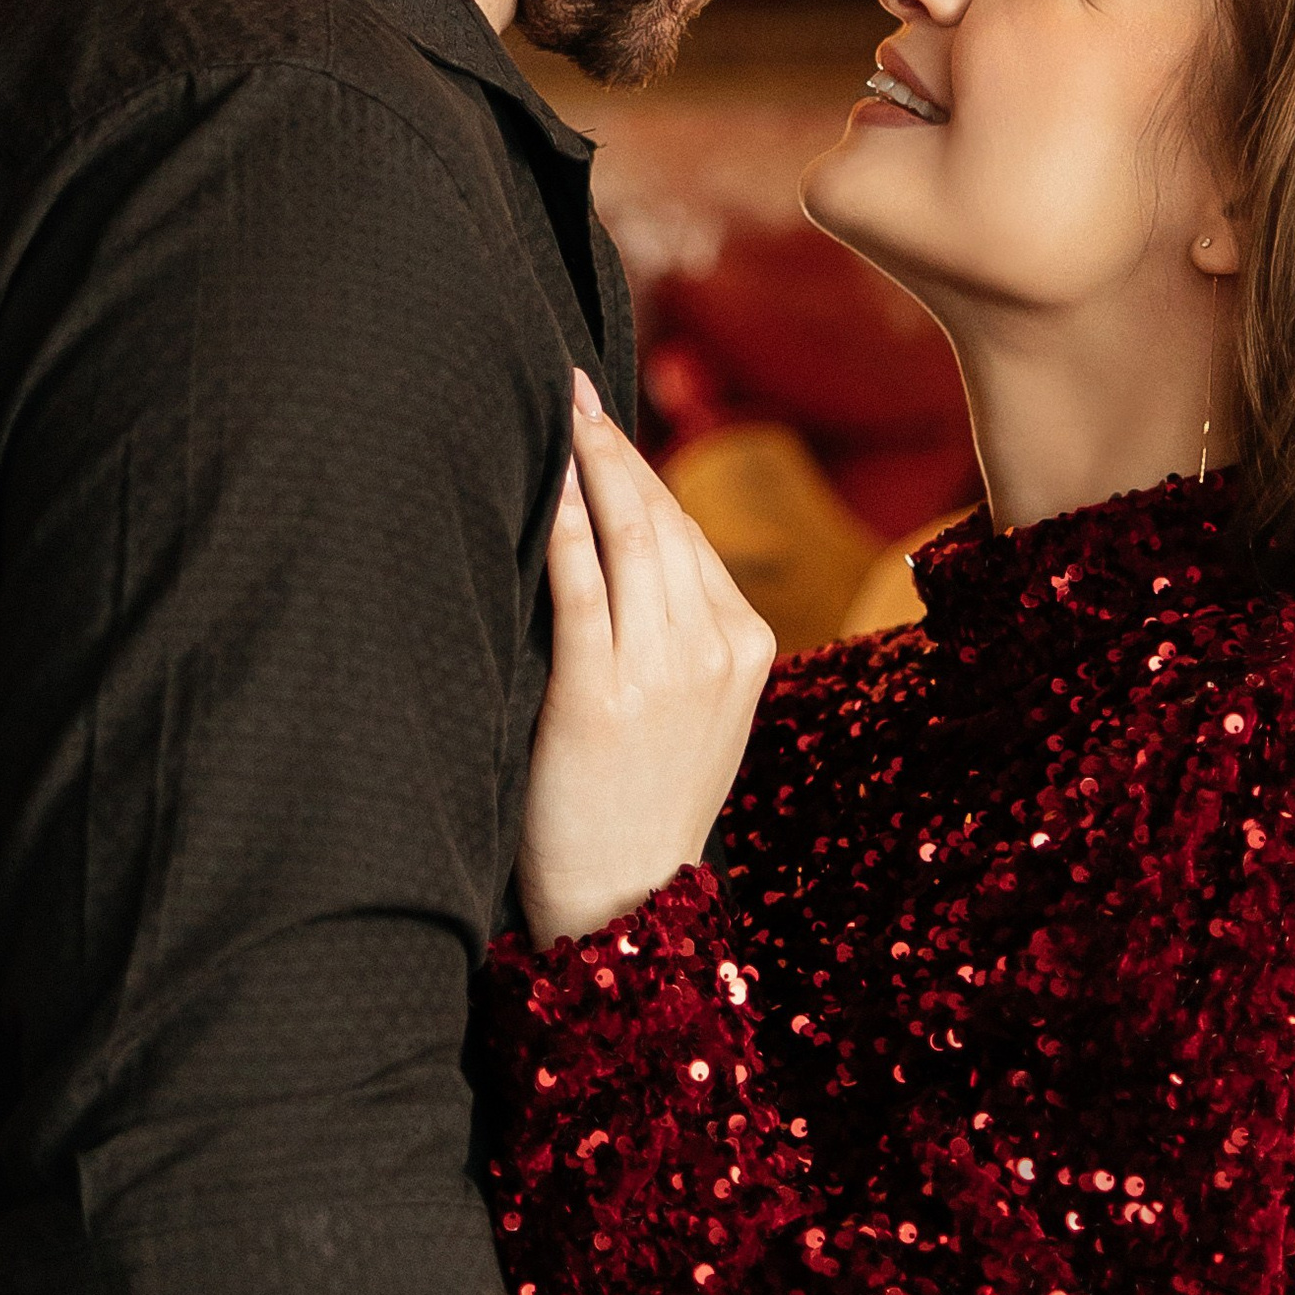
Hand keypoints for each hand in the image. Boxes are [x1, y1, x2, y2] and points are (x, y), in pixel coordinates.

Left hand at [514, 377, 777, 950]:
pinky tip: (546, 479)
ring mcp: (664, 671)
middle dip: (613, 447)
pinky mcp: (602, 695)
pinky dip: (565, 523)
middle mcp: (716, 648)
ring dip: (589, 463)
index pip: (687, 534)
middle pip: (660, 520)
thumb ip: (680, 633)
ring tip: (556, 410)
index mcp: (748, 646)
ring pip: (629, 537)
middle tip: (570, 385)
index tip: (600, 417)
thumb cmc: (640, 804)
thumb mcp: (696, 714)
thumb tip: (622, 542)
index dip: (639, 470)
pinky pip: (582, 587)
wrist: (626, 909)